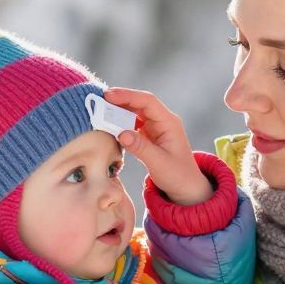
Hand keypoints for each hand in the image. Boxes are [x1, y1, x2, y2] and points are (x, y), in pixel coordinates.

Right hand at [103, 87, 210, 205]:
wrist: (186, 188)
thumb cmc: (178, 176)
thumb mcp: (159, 163)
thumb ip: (140, 148)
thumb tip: (121, 133)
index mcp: (169, 123)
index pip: (147, 102)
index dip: (128, 96)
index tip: (109, 95)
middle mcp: (162, 121)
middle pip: (139, 104)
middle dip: (119, 100)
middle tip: (98, 100)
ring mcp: (155, 128)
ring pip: (134, 113)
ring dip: (118, 111)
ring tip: (100, 110)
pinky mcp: (148, 136)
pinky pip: (131, 124)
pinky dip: (119, 123)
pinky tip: (108, 124)